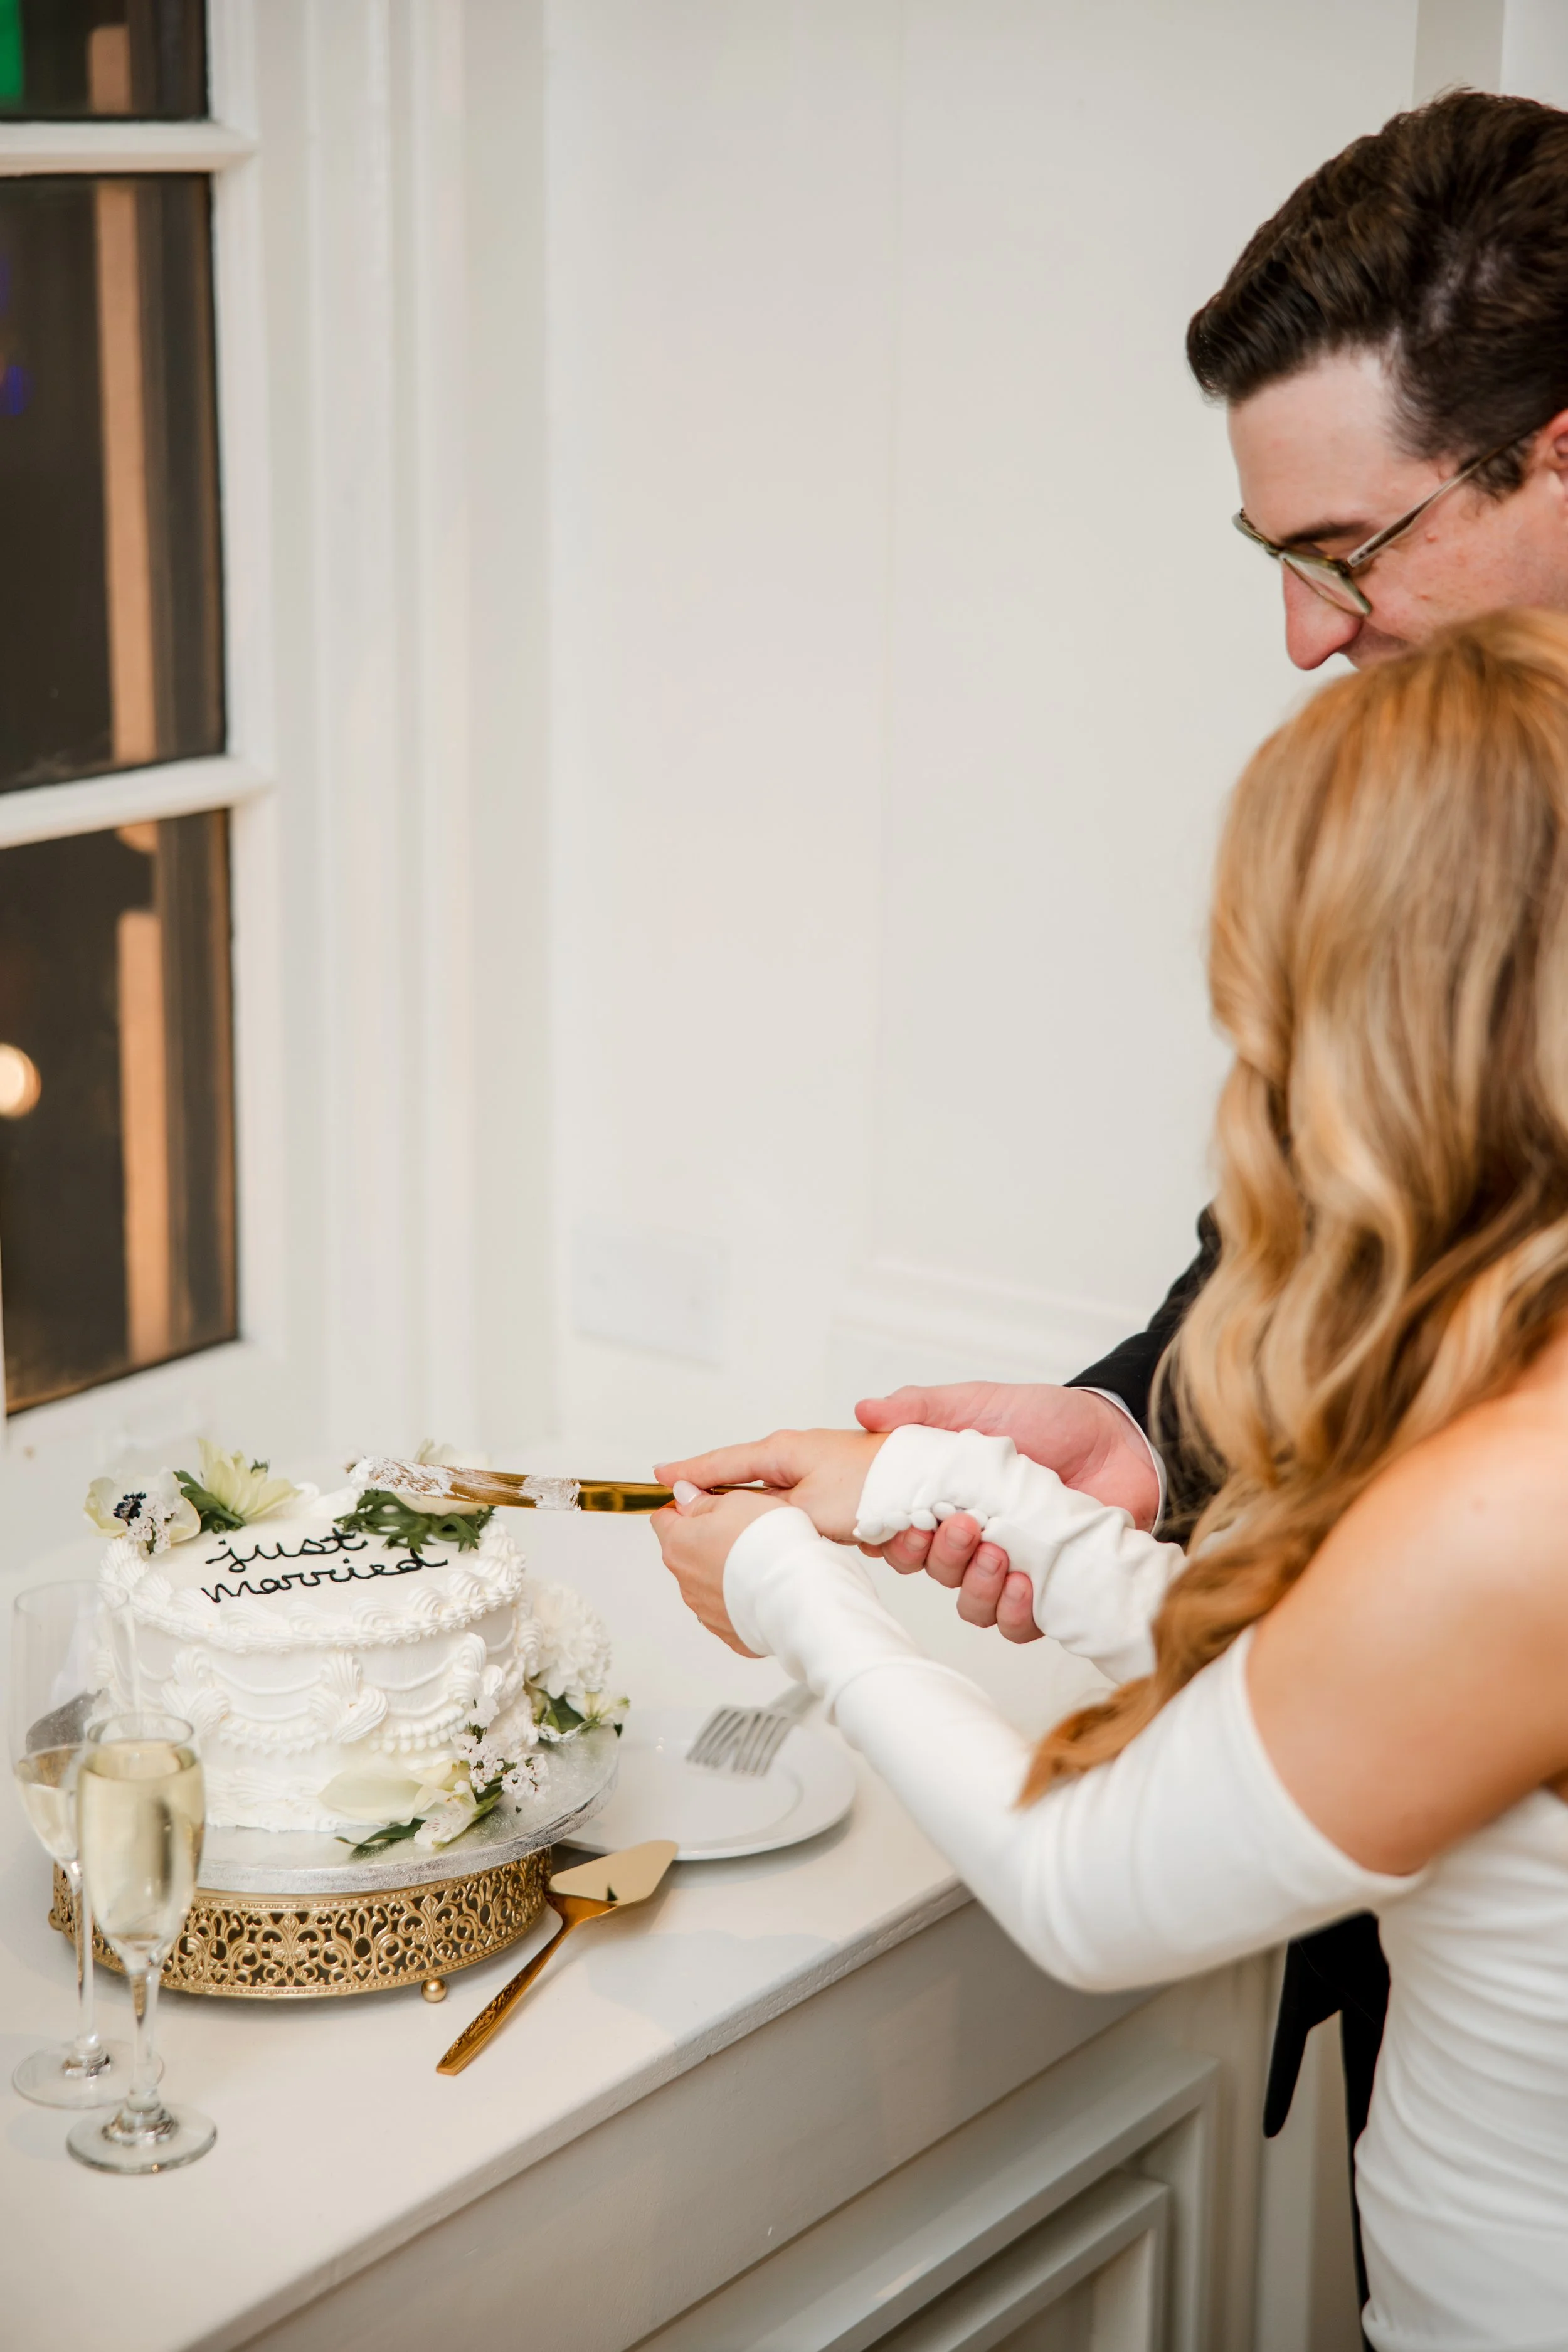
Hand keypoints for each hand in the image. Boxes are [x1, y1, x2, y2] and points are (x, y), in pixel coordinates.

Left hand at [649, 1487, 786, 1654]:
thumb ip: (703, 1500)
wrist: (796, 1595)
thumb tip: (684, 1495)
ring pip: (706, 1579)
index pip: (664, 1518)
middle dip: (706, 1538)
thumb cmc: (768, 1544)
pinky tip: (761, 1585)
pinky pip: (727, 1605)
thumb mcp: (736, 1501)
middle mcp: (685, 1579)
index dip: (685, 1506)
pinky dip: (739, 1593)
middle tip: (741, 1529)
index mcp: (679, 1543)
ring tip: (757, 1559)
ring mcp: (704, 1608)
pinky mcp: (727, 1629)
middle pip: (685, 1550)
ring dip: (723, 1567)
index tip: (707, 1503)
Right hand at [655, 1428, 885, 1545]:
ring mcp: (835, 1487)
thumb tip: (705, 1499)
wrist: (947, 1481)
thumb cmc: (879, 1481)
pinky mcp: (862, 1508)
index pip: (724, 1462)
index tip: (657, 1477)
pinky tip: (888, 1538)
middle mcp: (808, 1465)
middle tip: (735, 1541)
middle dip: (759, 1527)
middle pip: (759, 1499)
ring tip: (864, 1532)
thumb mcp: (806, 1502)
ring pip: (806, 1529)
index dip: (690, 1473)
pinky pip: (842, 1537)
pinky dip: (867, 1543)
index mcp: (787, 1452)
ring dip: (835, 1538)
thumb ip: (755, 1505)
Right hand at [853, 1381, 1158, 1643]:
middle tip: (963, 1525)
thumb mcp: (978, 1403)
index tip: (900, 1524)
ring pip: (970, 1604)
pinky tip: (1024, 1584)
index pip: (898, 1536)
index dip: (892, 1539)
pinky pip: (1016, 1625)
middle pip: (931, 1571)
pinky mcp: (1049, 1590)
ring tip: (997, 1553)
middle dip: (939, 1554)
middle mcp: (971, 1541)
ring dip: (975, 1584)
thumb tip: (865, 1410)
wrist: (1119, 1438)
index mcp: (945, 1501)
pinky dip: (1013, 1611)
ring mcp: (1009, 1568)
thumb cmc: (1049, 1420)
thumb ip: (921, 1408)